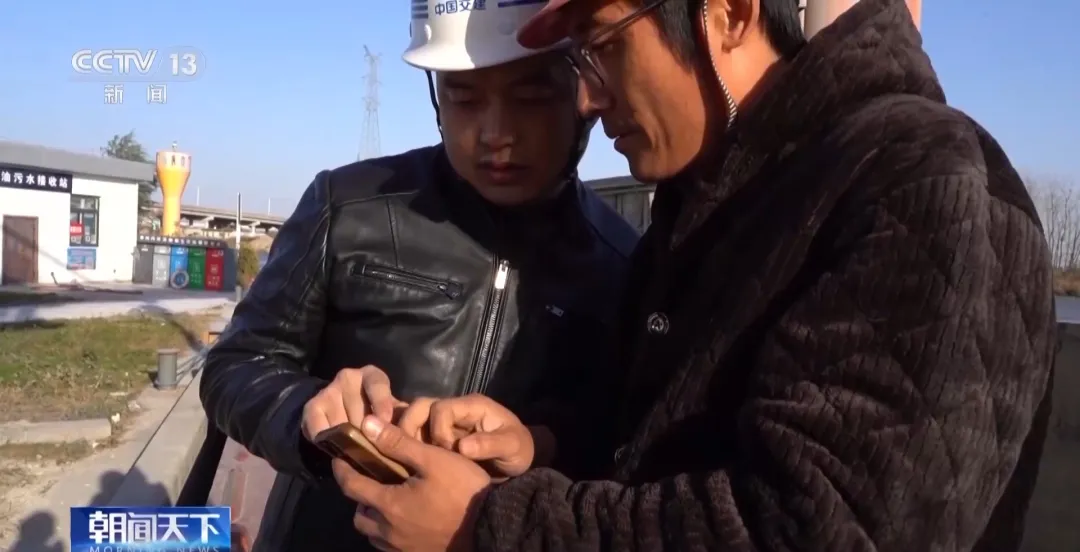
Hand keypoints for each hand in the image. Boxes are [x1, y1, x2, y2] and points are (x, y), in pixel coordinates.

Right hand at [301, 365, 404, 442]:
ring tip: (357, 451)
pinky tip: (335, 448)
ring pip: (340, 419)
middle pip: (357, 406)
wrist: (348, 421)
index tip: (385, 421)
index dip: (381, 403)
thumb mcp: (394, 416)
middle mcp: (349, 377)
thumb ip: (400, 422)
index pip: (376, 383)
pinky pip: (317, 423)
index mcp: (372, 376)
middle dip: (367, 430)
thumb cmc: (380, 418)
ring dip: (348, 438)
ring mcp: (329, 390)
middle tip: (374, 447)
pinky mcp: (313, 405)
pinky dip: (326, 438)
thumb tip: (405, 436)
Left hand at [333, 416, 491, 551]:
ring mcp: (402, 548)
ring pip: (373, 534)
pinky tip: (405, 521)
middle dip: (359, 499)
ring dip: (373, 518)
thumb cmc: (463, 490)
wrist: (490, 526)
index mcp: (388, 504)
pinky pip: (390, 547)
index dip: (342, 470)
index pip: (351, 486)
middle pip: (358, 517)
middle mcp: (388, 531)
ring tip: (388, 502)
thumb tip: (366, 424)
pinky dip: (388, 533)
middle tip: (370, 481)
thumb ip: (398, 442)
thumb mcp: (433, 458)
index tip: (340, 458)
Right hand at [396, 394, 535, 477]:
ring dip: (407, 436)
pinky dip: (409, 442)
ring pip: (414, 417)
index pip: (442, 408)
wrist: (518, 460)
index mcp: (473, 406)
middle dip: (410, 427)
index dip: (438, 430)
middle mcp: (456, 409)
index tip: (448, 452)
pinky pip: (417, 432)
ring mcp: (446, 421)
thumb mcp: (513, 448)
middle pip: (421, 406)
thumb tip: (462, 447)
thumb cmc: (519, 451)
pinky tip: (407, 460)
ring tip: (408, 457)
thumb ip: (490, 445)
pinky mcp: (440, 434)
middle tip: (412, 452)